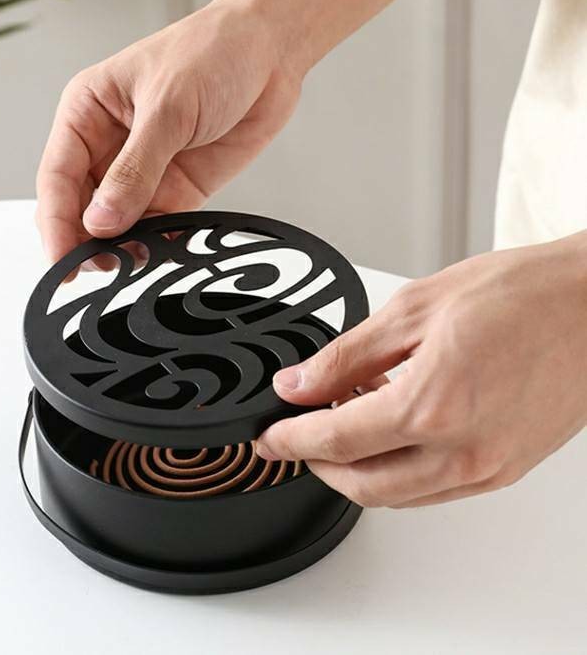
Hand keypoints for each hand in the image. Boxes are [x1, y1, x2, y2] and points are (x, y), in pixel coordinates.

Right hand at [36, 0, 301, 262]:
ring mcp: (143, 170)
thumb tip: (101, 220)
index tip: (62, 261)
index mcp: (87, 112)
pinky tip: (163, 254)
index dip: (56, 223)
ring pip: (117, 225)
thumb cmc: (214, 52)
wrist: (272, 50)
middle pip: (80, 208)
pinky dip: (157, 245)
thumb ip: (134, 169)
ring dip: (122, 249)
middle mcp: (109, 145)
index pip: (56, 177)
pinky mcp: (177, 189)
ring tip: (134, 264)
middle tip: (98, 270)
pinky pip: (158, 227)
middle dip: (84, 242)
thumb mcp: (168, 107)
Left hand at [256, 232, 586, 506]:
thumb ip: (346, 356)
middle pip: (363, 485)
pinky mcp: (506, 469)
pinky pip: (435, 489)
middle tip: (297, 433)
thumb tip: (297, 383)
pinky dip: (400, 469)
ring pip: (399, 495)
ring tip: (344, 422)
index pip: (336, 440)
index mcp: (434, 405)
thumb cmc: (521, 295)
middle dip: (319, 464)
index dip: (291, 440)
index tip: (267, 437)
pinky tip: (392, 428)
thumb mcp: (414, 309)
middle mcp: (464, 452)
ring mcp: (489, 468)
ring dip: (358, 469)